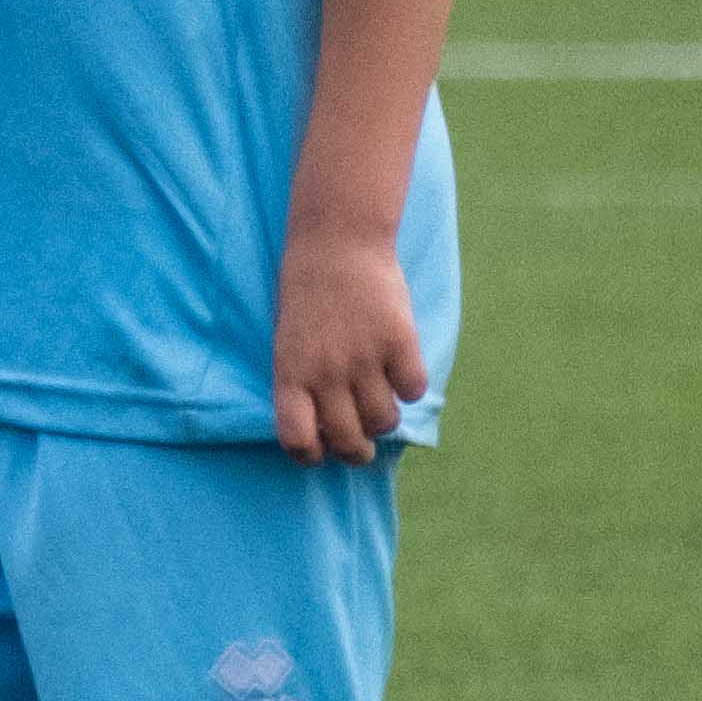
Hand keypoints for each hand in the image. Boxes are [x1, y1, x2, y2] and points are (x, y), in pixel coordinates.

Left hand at [270, 223, 426, 465]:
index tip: (320, 453)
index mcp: (290, 373)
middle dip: (356, 451)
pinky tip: (399, 369)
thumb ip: (303, 381)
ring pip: (384, 419)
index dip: (310, 455)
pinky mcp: (399, 342)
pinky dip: (410, 386)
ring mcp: (363, 358)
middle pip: (347, 438)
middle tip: (362, 446)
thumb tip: (324, 427)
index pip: (297, 437)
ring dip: (383, 417)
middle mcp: (325, 372)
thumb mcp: (288, 341)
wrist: (336, 245)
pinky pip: (413, 389)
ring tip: (379, 399)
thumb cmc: (306, 296)